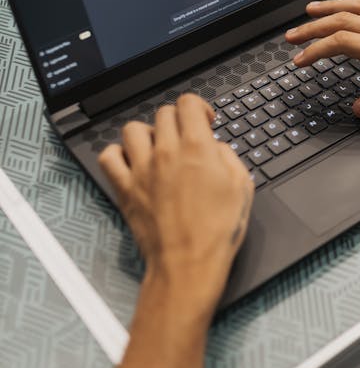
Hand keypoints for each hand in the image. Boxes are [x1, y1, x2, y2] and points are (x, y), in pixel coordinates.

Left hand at [99, 93, 253, 319]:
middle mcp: (166, 152)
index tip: (203, 120)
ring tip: (157, 147)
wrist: (189, 264)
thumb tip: (215, 147)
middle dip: (177, 120)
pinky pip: (109, 157)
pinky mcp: (125, 189)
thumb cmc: (218, 231)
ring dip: (147, 133)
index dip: (198, 107)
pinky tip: (132, 161)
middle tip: (185, 137)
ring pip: (133, 129)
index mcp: (197, 148)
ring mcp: (142, 170)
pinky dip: (117, 154)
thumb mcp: (242, 187)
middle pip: (163, 113)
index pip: (188, 103)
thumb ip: (228, 157)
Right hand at [285, 0, 359, 123]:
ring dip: (330, 8)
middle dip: (312, 27)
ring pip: (358, 7)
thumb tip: (358, 106)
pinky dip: (354, 5)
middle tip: (291, 37)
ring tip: (310, 11)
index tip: (300, 60)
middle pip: (343, 20)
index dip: (316, 49)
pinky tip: (349, 9)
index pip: (343, 42)